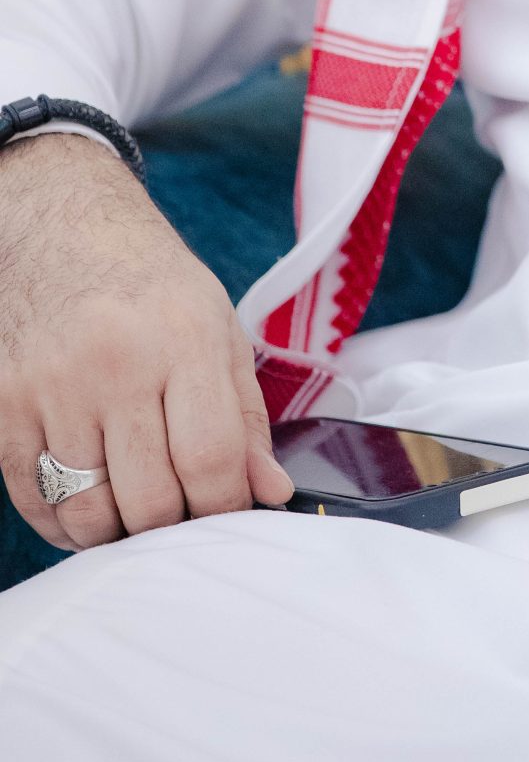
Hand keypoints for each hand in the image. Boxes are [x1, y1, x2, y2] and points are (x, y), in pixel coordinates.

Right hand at [0, 132, 295, 550]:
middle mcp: (117, 363)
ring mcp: (54, 387)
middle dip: (173, 526)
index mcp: (184, 339)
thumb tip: (270, 493)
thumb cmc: (151, 284)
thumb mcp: (217, 329)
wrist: (62, 229)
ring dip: (118, 532)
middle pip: (150, 500)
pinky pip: (34, 500)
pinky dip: (64, 523)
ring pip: (88, 512)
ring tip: (135, 512)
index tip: (228, 514)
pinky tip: (88, 506)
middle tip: (181, 513)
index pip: (211, 461)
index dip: (225, 508)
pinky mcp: (6, 404)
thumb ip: (245, 416)